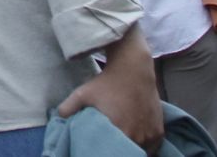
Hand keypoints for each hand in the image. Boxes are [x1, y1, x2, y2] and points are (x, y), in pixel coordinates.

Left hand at [56, 26, 162, 153]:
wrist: (133, 69)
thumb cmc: (106, 82)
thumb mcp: (83, 94)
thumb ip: (68, 107)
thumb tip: (58, 117)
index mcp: (118, 131)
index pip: (113, 152)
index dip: (107, 151)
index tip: (102, 148)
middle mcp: (136, 136)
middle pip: (127, 153)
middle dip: (119, 151)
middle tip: (112, 146)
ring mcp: (150, 134)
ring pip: (142, 152)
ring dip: (134, 150)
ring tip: (124, 145)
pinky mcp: (159, 131)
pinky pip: (153, 147)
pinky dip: (147, 147)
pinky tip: (137, 141)